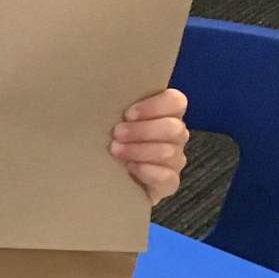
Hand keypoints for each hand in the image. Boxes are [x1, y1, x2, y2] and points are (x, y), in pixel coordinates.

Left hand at [110, 88, 189, 204]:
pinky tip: (130, 168)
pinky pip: (167, 177)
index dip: (154, 106)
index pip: (175, 102)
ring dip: (139, 150)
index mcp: (167, 113)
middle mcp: (175, 135)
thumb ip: (117, 107)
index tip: (128, 114)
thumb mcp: (112, 119)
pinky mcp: (169, 183)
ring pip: (168, 152)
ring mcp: (175, 160)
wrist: (103, 176)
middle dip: (142, 130)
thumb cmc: (109, 139)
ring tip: (116, 150)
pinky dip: (147, 171)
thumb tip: (103, 94)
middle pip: (173, 128)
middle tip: (116, 133)